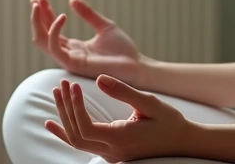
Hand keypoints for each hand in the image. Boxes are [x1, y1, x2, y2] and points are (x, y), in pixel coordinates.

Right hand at [31, 0, 144, 83]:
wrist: (135, 65)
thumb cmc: (122, 49)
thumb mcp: (103, 26)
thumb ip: (87, 14)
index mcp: (74, 47)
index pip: (51, 31)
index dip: (44, 15)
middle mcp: (68, 54)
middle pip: (42, 36)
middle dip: (36, 18)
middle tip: (36, 0)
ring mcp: (69, 60)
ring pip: (43, 42)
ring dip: (38, 22)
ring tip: (40, 5)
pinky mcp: (73, 64)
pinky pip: (55, 48)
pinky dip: (54, 31)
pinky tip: (62, 16)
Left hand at [45, 75, 192, 162]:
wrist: (182, 142)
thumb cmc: (169, 122)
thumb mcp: (149, 103)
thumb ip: (123, 92)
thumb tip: (98, 79)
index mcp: (120, 139)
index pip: (85, 128)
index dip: (74, 107)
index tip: (73, 85)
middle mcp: (112, 151)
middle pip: (75, 134)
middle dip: (65, 108)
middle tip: (62, 84)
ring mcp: (110, 154)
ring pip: (75, 140)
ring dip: (64, 116)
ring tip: (58, 93)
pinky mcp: (110, 151)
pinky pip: (81, 144)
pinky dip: (65, 132)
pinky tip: (52, 123)